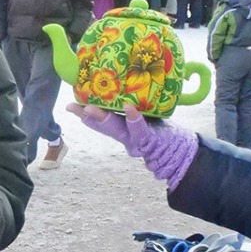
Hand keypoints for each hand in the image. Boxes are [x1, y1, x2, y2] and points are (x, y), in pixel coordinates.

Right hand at [66, 101, 199, 187]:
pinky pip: (142, 131)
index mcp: (123, 130)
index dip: (85, 114)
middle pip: (106, 126)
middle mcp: (126, 137)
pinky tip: (130, 110)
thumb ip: (132, 115)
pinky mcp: (151, 141)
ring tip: (92, 110)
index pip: (101, 121)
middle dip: (90, 117)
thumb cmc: (161, 136)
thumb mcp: (144, 126)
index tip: (70, 106)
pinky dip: (135, 122)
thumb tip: (123, 95)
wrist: (180, 156)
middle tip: (75, 108)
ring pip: (118, 130)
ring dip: (104, 120)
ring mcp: (137, 140)